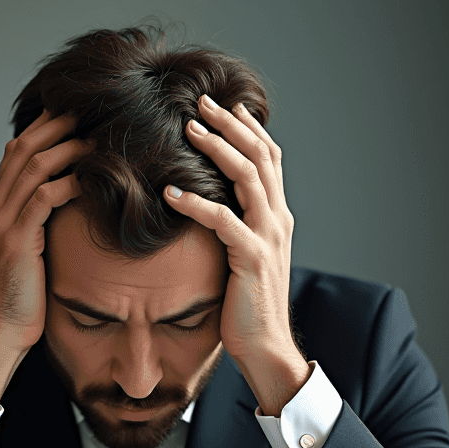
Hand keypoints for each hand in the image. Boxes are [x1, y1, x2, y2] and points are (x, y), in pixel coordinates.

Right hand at [0, 111, 89, 408]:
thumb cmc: (19, 300)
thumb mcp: (27, 255)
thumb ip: (39, 227)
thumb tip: (71, 210)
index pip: (18, 152)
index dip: (46, 129)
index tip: (78, 116)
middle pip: (25, 148)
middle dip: (59, 125)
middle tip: (93, 111)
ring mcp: (1, 222)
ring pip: (34, 166)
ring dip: (69, 147)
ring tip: (99, 137)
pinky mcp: (16, 240)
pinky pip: (43, 197)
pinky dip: (69, 181)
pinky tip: (94, 177)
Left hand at [163, 95, 309, 415]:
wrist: (265, 346)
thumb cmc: (247, 304)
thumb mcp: (244, 256)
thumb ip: (236, 226)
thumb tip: (213, 205)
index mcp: (276, 216)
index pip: (268, 159)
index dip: (247, 128)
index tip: (223, 105)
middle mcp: (277, 219)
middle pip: (258, 157)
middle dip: (229, 125)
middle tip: (200, 101)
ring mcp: (268, 237)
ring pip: (246, 179)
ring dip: (216, 149)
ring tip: (187, 129)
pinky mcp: (252, 259)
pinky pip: (223, 222)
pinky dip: (197, 202)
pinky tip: (171, 191)